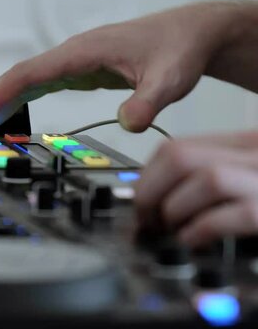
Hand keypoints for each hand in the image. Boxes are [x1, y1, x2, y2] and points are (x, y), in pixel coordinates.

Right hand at [0, 1, 257, 139]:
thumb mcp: (170, 78)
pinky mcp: (75, 74)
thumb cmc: (176, 47)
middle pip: (10, 82)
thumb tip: (129, 124)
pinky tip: (1, 119)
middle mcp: (67, 57)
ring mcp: (69, 65)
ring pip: (18, 85)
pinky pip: (33, 89)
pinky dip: (11, 104)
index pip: (22, 77)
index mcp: (79, 53)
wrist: (189, 34)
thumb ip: (148, 101)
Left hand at [135, 131, 257, 246]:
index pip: (176, 147)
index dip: (147, 177)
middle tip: (146, 221)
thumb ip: (203, 179)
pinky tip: (193, 241)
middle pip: (180, 156)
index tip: (140, 201)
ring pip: (207, 179)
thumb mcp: (240, 181)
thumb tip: (148, 196)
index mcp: (244, 144)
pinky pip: (232, 215)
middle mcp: (256, 153)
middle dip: (149, 193)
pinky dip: (200, 230)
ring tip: (171, 231)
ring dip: (176, 210)